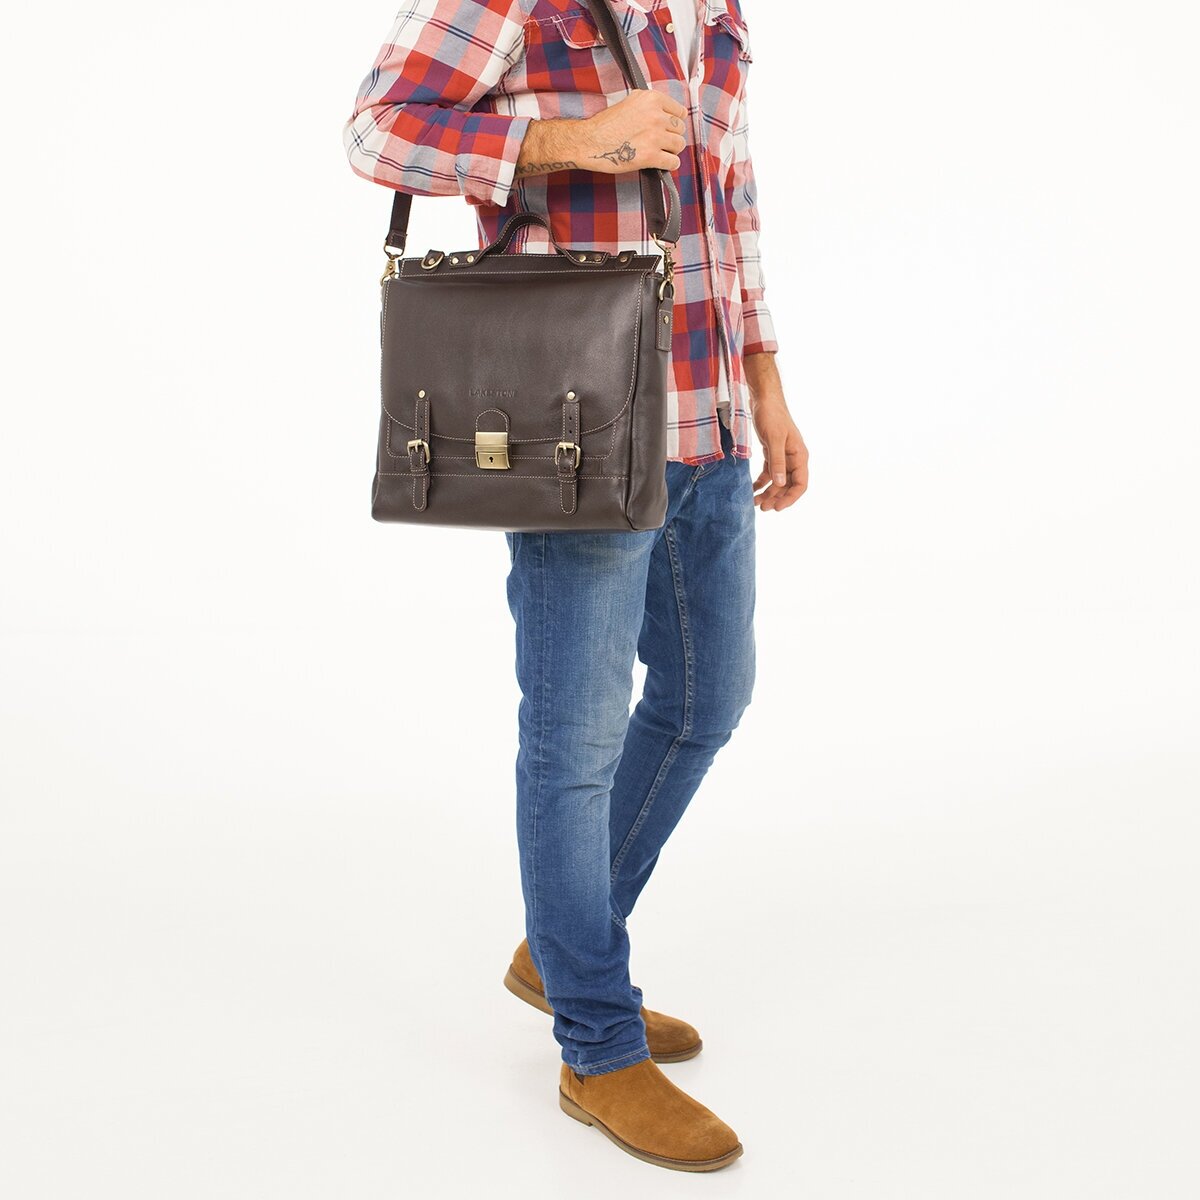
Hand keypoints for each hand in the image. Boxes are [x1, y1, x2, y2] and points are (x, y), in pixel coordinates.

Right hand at [582, 90, 687, 173]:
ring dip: (672, 151)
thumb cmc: (606, 125)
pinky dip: (669, 165)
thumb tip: (666, 113)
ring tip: (661, 152)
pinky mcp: (651, 156)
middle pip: (680, 129)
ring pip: (679, 145)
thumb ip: (649, 105)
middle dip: (672, 136)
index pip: (679, 111)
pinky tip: (661, 163)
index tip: (670, 128)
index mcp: (651, 99)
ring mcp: (655, 136)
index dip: (675, 121)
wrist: (590, 141)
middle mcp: (656, 116)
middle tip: (662, 142)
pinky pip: (673, 162)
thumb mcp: (629, 102)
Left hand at [746, 354, 807, 512]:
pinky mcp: (772, 453)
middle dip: (776, 498)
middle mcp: (794, 458)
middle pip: (788, 486)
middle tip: (761, 508)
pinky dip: (761, 482)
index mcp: (799, 456)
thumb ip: (777, 462)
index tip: (777, 508)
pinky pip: (769, 473)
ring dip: (768, 493)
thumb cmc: (772, 416)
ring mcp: (783, 456)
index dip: (790, 498)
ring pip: (778, 481)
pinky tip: (752, 489)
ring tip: (754, 502)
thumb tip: (781, 484)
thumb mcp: (774, 440)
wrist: (764, 399)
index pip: (800, 484)